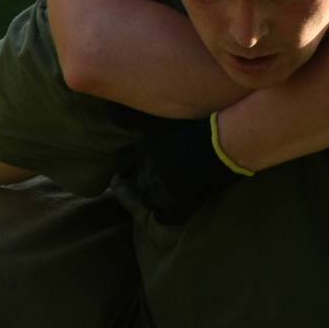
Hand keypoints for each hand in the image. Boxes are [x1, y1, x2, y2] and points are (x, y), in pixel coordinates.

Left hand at [118, 117, 243, 224]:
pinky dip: (165, 216)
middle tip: (140, 183)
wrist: (219, 147)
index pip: (122, 164)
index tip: (126, 168)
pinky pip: (164, 218)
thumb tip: (109, 109)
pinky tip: (169, 210)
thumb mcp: (161, 119)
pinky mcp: (179, 205)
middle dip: (134, 184)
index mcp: (143, 153)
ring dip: (150, 198)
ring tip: (156, 196)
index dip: (123, 166)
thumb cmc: (194, 128)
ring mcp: (162, 192)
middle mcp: (148, 174)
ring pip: (147, 202)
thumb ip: (135, 117)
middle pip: (132, 185)